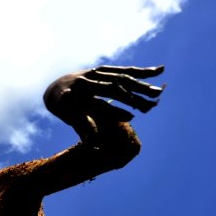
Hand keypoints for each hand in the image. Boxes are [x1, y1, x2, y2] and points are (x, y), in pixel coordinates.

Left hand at [43, 65, 162, 143]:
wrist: (55, 89)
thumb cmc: (66, 110)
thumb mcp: (71, 120)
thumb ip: (84, 129)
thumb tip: (95, 146)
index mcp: (73, 98)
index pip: (95, 105)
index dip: (113, 112)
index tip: (131, 118)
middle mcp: (83, 83)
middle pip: (111, 90)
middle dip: (132, 98)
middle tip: (151, 106)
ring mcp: (92, 73)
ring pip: (120, 78)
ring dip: (140, 85)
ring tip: (158, 93)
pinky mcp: (101, 69)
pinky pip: (122, 70)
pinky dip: (141, 71)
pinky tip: (160, 70)